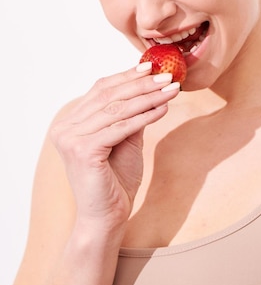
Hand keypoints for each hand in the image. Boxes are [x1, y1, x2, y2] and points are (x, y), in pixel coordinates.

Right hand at [50, 62, 178, 232]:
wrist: (107, 218)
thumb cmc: (115, 181)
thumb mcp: (126, 140)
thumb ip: (131, 115)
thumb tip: (150, 86)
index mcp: (70, 122)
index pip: (100, 90)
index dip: (127, 76)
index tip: (151, 66)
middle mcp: (65, 128)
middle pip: (109, 96)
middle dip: (142, 84)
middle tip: (168, 76)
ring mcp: (71, 139)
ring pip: (117, 109)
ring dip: (148, 97)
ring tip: (171, 89)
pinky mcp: (83, 151)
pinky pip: (121, 127)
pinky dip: (145, 116)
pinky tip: (163, 109)